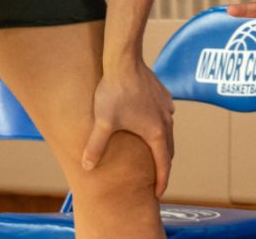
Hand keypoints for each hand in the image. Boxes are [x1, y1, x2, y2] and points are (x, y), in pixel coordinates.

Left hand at [80, 60, 175, 195]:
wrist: (124, 61)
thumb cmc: (114, 92)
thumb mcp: (103, 122)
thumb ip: (96, 146)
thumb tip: (86, 167)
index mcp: (156, 133)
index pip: (163, 164)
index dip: (161, 181)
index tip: (158, 194)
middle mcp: (166, 121)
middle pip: (169, 150)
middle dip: (163, 166)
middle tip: (155, 179)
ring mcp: (167, 107)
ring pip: (168, 132)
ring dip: (162, 145)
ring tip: (152, 153)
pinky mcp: (163, 95)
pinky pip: (165, 116)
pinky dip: (161, 126)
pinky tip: (150, 123)